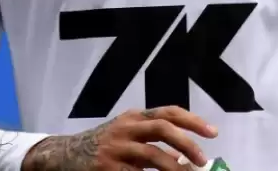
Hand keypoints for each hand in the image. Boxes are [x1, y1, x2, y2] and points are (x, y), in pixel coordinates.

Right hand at [22, 106, 216, 170]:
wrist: (64, 155)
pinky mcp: (107, 168)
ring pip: (153, 155)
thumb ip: (152, 140)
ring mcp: (116, 148)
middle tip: (203, 160)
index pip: (168, 112)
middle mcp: (126, 128)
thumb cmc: (104, 145)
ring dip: (175, 167)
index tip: (213, 132)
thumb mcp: (127, 135)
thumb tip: (183, 156)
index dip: (192, 121)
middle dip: (187, 143)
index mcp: (134, 117)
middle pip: (162, 128)